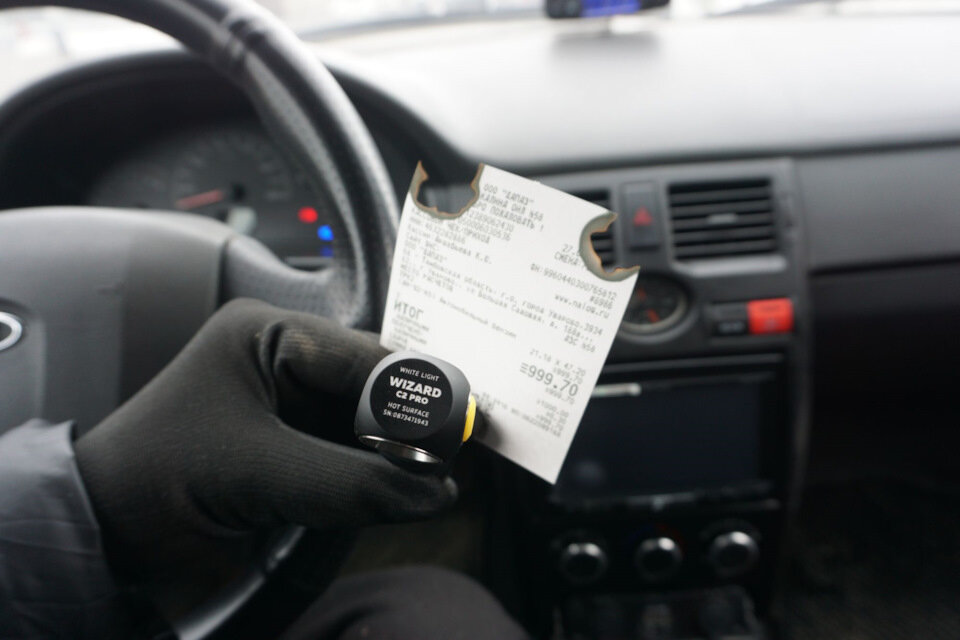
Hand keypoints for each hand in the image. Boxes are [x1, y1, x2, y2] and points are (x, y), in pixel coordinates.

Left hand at [74, 299, 455, 609]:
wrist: (104, 531)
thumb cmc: (154, 480)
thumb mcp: (258, 473)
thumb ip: (351, 483)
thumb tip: (431, 491)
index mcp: (267, 336)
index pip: (363, 356)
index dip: (412, 394)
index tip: (457, 432)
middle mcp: (284, 361)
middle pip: (372, 388)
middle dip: (406, 428)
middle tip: (444, 465)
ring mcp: (291, 406)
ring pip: (368, 424)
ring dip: (394, 455)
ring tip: (424, 483)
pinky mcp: (295, 447)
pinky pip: (352, 454)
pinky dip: (376, 476)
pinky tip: (395, 493)